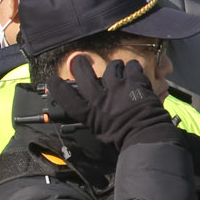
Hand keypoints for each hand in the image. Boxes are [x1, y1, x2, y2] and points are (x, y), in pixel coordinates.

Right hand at [44, 57, 177, 150]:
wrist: (146, 136)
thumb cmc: (124, 139)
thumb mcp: (102, 133)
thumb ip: (95, 120)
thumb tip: (93, 114)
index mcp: (89, 114)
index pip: (66, 97)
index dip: (57, 87)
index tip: (53, 80)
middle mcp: (100, 98)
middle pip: (84, 73)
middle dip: (80, 64)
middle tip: (80, 60)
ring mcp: (118, 87)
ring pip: (111, 66)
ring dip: (114, 67)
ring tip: (118, 70)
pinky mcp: (134, 81)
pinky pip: (131, 66)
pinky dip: (132, 68)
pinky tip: (134, 72)